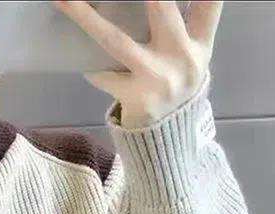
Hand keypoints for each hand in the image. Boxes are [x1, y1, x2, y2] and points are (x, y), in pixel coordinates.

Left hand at [55, 0, 222, 127]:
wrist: (169, 138)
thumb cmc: (175, 85)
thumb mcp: (193, 56)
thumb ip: (187, 24)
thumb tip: (152, 3)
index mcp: (200, 43)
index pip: (209, 4)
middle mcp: (182, 57)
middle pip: (162, 8)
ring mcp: (156, 78)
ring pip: (116, 40)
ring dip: (86, 17)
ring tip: (65, 0)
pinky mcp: (134, 97)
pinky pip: (102, 74)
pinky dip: (90, 65)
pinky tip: (79, 57)